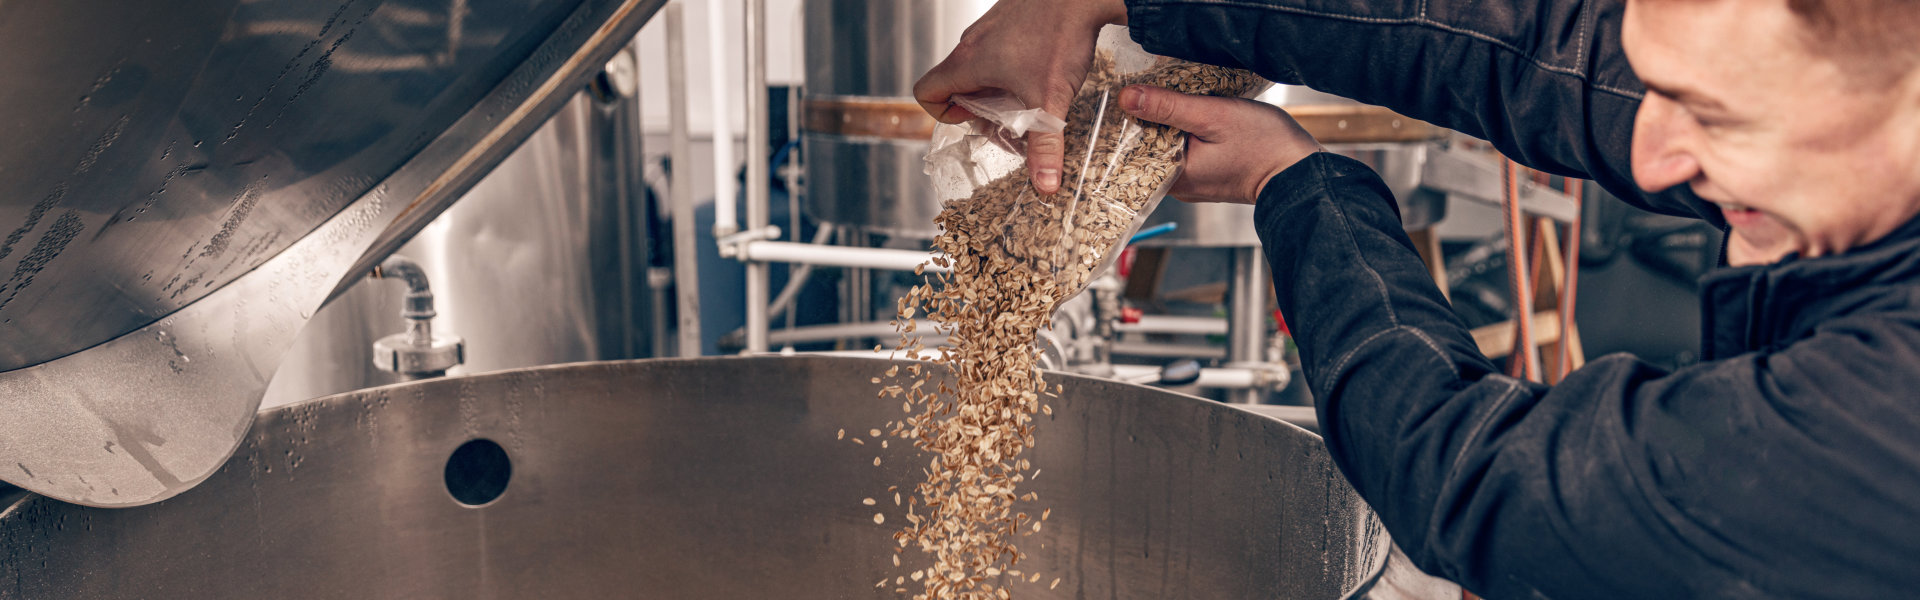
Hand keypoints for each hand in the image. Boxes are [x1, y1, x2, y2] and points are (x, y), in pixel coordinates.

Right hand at [913, 0, 1127, 194]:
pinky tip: (1041, 68)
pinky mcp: (1008, 17)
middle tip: (1010, 117)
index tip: (976, 119)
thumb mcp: (1051, 100)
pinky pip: (996, 48)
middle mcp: (971, 42)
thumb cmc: (1059, 36)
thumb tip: (1045, 185)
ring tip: (1029, 94)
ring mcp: (989, 26)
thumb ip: (1045, 146)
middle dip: (978, 107)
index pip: (926, 93)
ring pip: (977, 66)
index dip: (943, 115)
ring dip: (995, 86)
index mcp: (968, 62)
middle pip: (954, 84)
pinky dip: (1010, 65)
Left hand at [1120, 85, 1324, 204]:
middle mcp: (1178, 185)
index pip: (1133, 145)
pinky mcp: (1206, 174)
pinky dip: (1188, 131)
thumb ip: (1168, 107)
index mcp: (1173, 177)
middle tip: (1165, 91)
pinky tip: (1198, 115)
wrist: (1299, 171)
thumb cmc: (1263, 146)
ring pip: (1167, 145)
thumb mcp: (1212, 116)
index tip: (1140, 93)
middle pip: (1148, 145)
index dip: (1133, 117)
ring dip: (1172, 122)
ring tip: (1184, 101)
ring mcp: (1192, 182)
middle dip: (1154, 117)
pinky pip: (1185, 150)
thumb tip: (1128, 98)